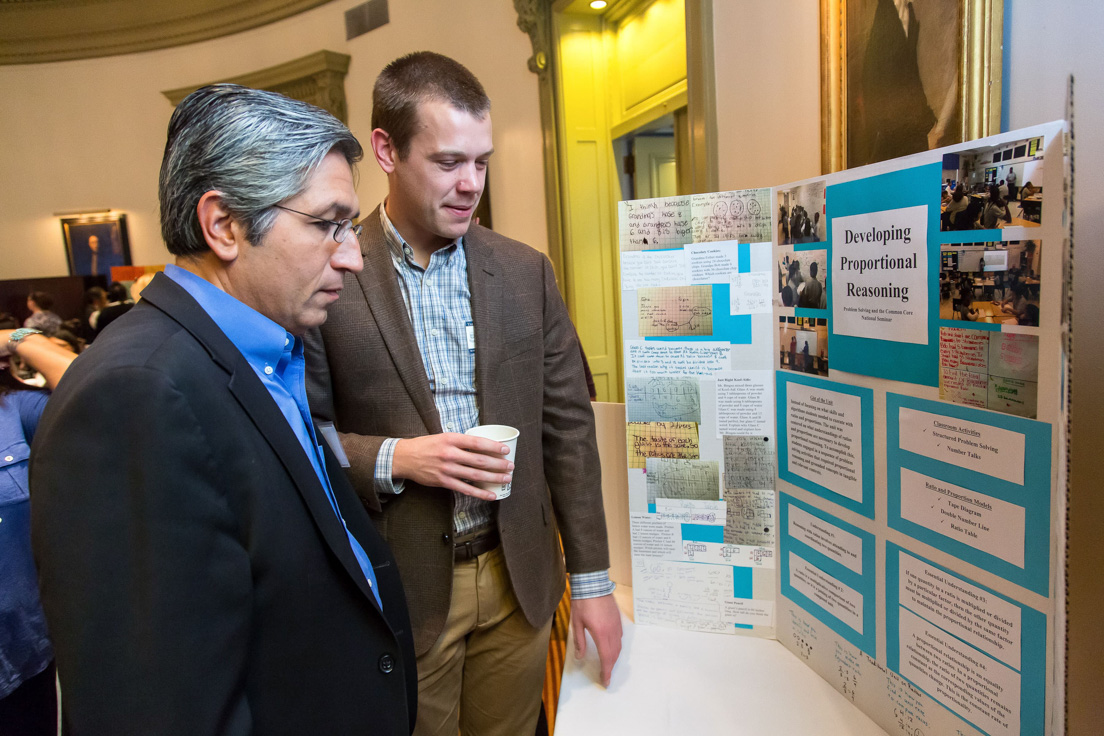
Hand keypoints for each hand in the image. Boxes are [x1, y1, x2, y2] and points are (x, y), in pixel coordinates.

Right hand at [391, 433, 512, 500]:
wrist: (405, 457)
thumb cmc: (426, 445)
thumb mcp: (444, 437)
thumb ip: (461, 442)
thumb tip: (483, 446)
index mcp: (451, 439)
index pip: (477, 442)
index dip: (494, 446)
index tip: (505, 450)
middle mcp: (450, 454)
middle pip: (480, 460)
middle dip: (498, 464)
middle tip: (511, 466)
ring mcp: (447, 469)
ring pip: (475, 475)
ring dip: (493, 477)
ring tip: (506, 479)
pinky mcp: (443, 482)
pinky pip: (465, 489)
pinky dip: (480, 493)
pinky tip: (490, 495)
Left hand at [571, 594, 622, 686]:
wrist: (593, 584)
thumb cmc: (582, 602)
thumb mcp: (577, 623)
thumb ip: (579, 641)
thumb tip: (580, 657)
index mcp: (601, 634)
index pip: (606, 658)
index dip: (606, 672)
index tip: (606, 681)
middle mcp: (612, 631)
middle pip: (614, 654)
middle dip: (611, 667)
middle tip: (606, 676)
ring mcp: (617, 625)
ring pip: (619, 647)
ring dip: (614, 658)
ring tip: (608, 664)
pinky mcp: (618, 619)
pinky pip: (620, 637)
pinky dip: (616, 646)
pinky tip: (611, 647)